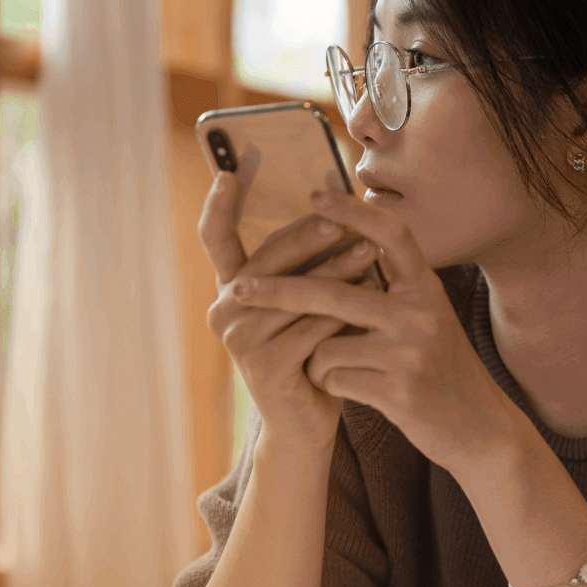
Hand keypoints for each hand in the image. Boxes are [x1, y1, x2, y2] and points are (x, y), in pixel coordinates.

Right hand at [200, 173, 379, 450]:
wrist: (308, 418)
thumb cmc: (312, 348)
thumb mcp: (306, 300)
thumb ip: (307, 261)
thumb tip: (338, 205)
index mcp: (231, 285)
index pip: (216, 236)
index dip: (219, 202)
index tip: (230, 168)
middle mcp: (226, 309)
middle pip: (268, 260)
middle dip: (309, 236)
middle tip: (343, 215)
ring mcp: (240, 340)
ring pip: (295, 294)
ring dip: (335, 272)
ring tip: (370, 253)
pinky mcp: (264, 367)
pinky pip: (310, 330)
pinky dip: (340, 316)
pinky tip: (366, 305)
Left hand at [230, 188, 519, 472]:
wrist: (476, 425)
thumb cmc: (438, 366)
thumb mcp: (423, 317)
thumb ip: (390, 288)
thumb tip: (339, 246)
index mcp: (426, 288)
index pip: (391, 235)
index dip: (354, 212)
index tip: (316, 196)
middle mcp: (421, 313)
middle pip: (334, 293)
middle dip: (279, 292)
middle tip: (239, 289)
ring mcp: (411, 352)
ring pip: (326, 344)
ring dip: (316, 358)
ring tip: (337, 367)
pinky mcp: (399, 391)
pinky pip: (334, 378)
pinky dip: (330, 384)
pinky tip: (353, 390)